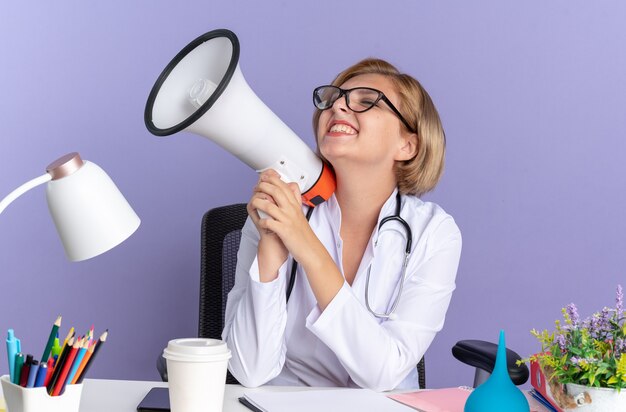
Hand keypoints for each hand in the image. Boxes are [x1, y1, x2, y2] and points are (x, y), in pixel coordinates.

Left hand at [249, 170, 343, 307]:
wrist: (311, 249)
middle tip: (257, 187)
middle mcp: (291, 210)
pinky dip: (262, 221)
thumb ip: (295, 199)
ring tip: (254, 203)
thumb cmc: (303, 234)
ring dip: (259, 203)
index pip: (284, 187)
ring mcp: (287, 220)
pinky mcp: (284, 231)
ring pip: (270, 206)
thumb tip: (292, 186)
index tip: (265, 177)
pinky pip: (269, 223)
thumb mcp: (300, 212)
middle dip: (264, 186)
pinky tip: (260, 221)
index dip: (273, 179)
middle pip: (276, 192)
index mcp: (294, 205)